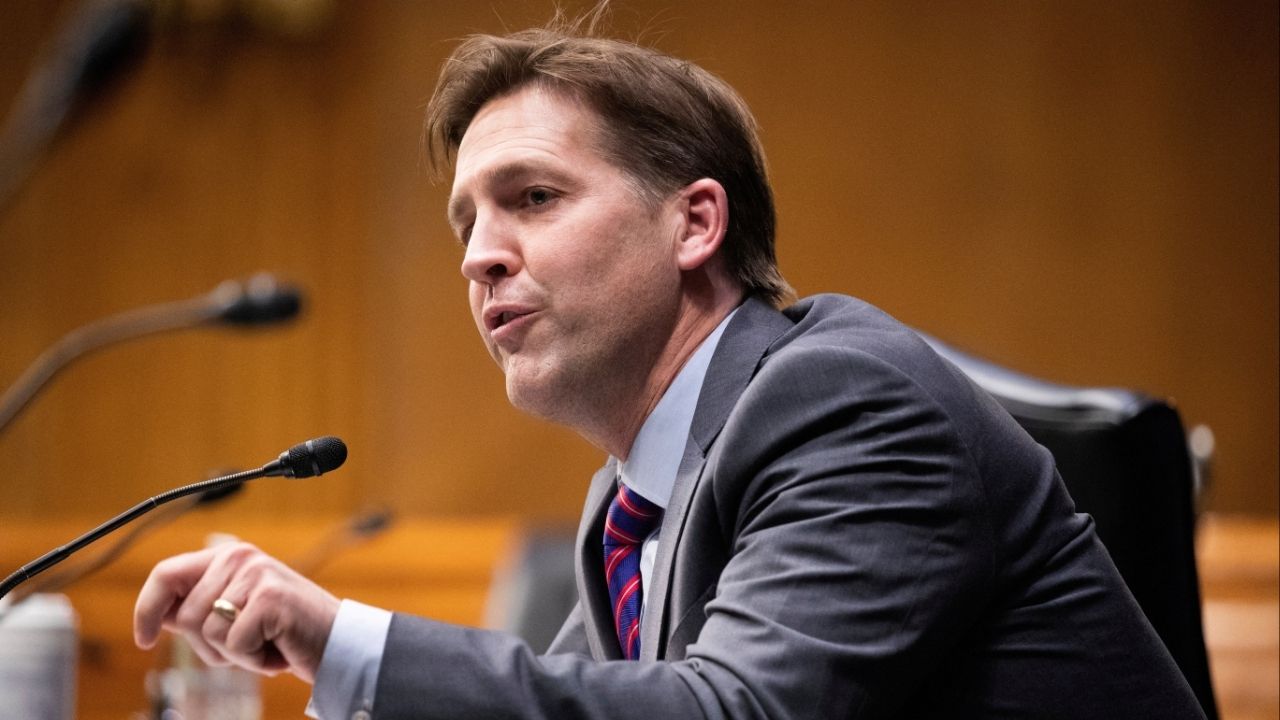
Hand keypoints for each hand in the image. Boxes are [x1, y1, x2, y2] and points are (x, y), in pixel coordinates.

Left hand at [134, 542, 339, 682]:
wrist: (335, 642)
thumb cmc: (284, 631)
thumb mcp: (236, 611)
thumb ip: (200, 606)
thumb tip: (157, 615)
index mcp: (228, 555)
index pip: (166, 574)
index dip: (147, 609)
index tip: (143, 639)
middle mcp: (239, 557)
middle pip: (185, 615)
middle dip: (210, 645)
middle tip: (246, 642)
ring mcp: (256, 574)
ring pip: (208, 632)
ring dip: (234, 653)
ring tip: (264, 643)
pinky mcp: (269, 598)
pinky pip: (233, 645)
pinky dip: (253, 659)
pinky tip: (276, 648)